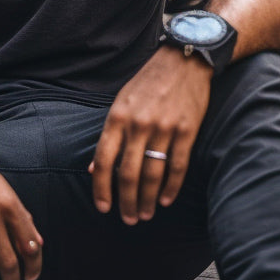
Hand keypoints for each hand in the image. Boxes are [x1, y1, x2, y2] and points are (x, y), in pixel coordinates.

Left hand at [89, 47, 211, 224]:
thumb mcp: (121, 102)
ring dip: (148, 199)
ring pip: (153, 174)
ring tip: (145, 214)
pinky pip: (177, 166)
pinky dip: (171, 187)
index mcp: (118, 116)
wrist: (184, 60)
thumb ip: (109, 134)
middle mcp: (138, 124)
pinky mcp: (186, 130)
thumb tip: (93, 167)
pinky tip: (165, 200)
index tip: (103, 207)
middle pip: (129, 174)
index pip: (104, 160)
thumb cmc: (148, 82)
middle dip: (127, 202)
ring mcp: (163, 128)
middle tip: (128, 219)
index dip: (101, 188)